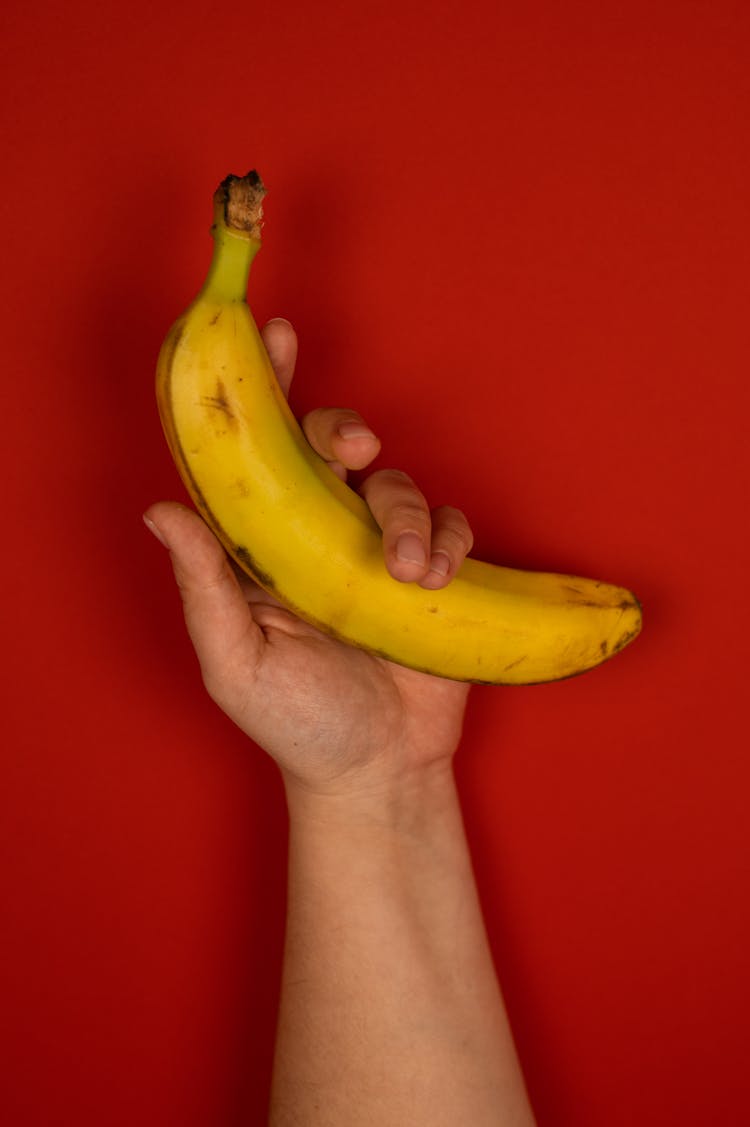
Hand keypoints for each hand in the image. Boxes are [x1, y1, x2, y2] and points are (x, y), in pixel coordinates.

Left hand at [144, 318, 474, 800]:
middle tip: (359, 451)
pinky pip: (451, 523)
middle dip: (344, 431)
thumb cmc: (297, 723)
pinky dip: (449, 536)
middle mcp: (321, 538)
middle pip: (332, 447)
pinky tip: (436, 577)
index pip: (260, 458)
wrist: (377, 773)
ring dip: (406, 514)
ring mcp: (379, 552)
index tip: (274, 335)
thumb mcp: (236, 661)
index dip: (267, 393)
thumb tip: (159, 511)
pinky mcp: (435, 573)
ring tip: (406, 574)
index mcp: (267, 549)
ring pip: (398, 483)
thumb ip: (203, 585)